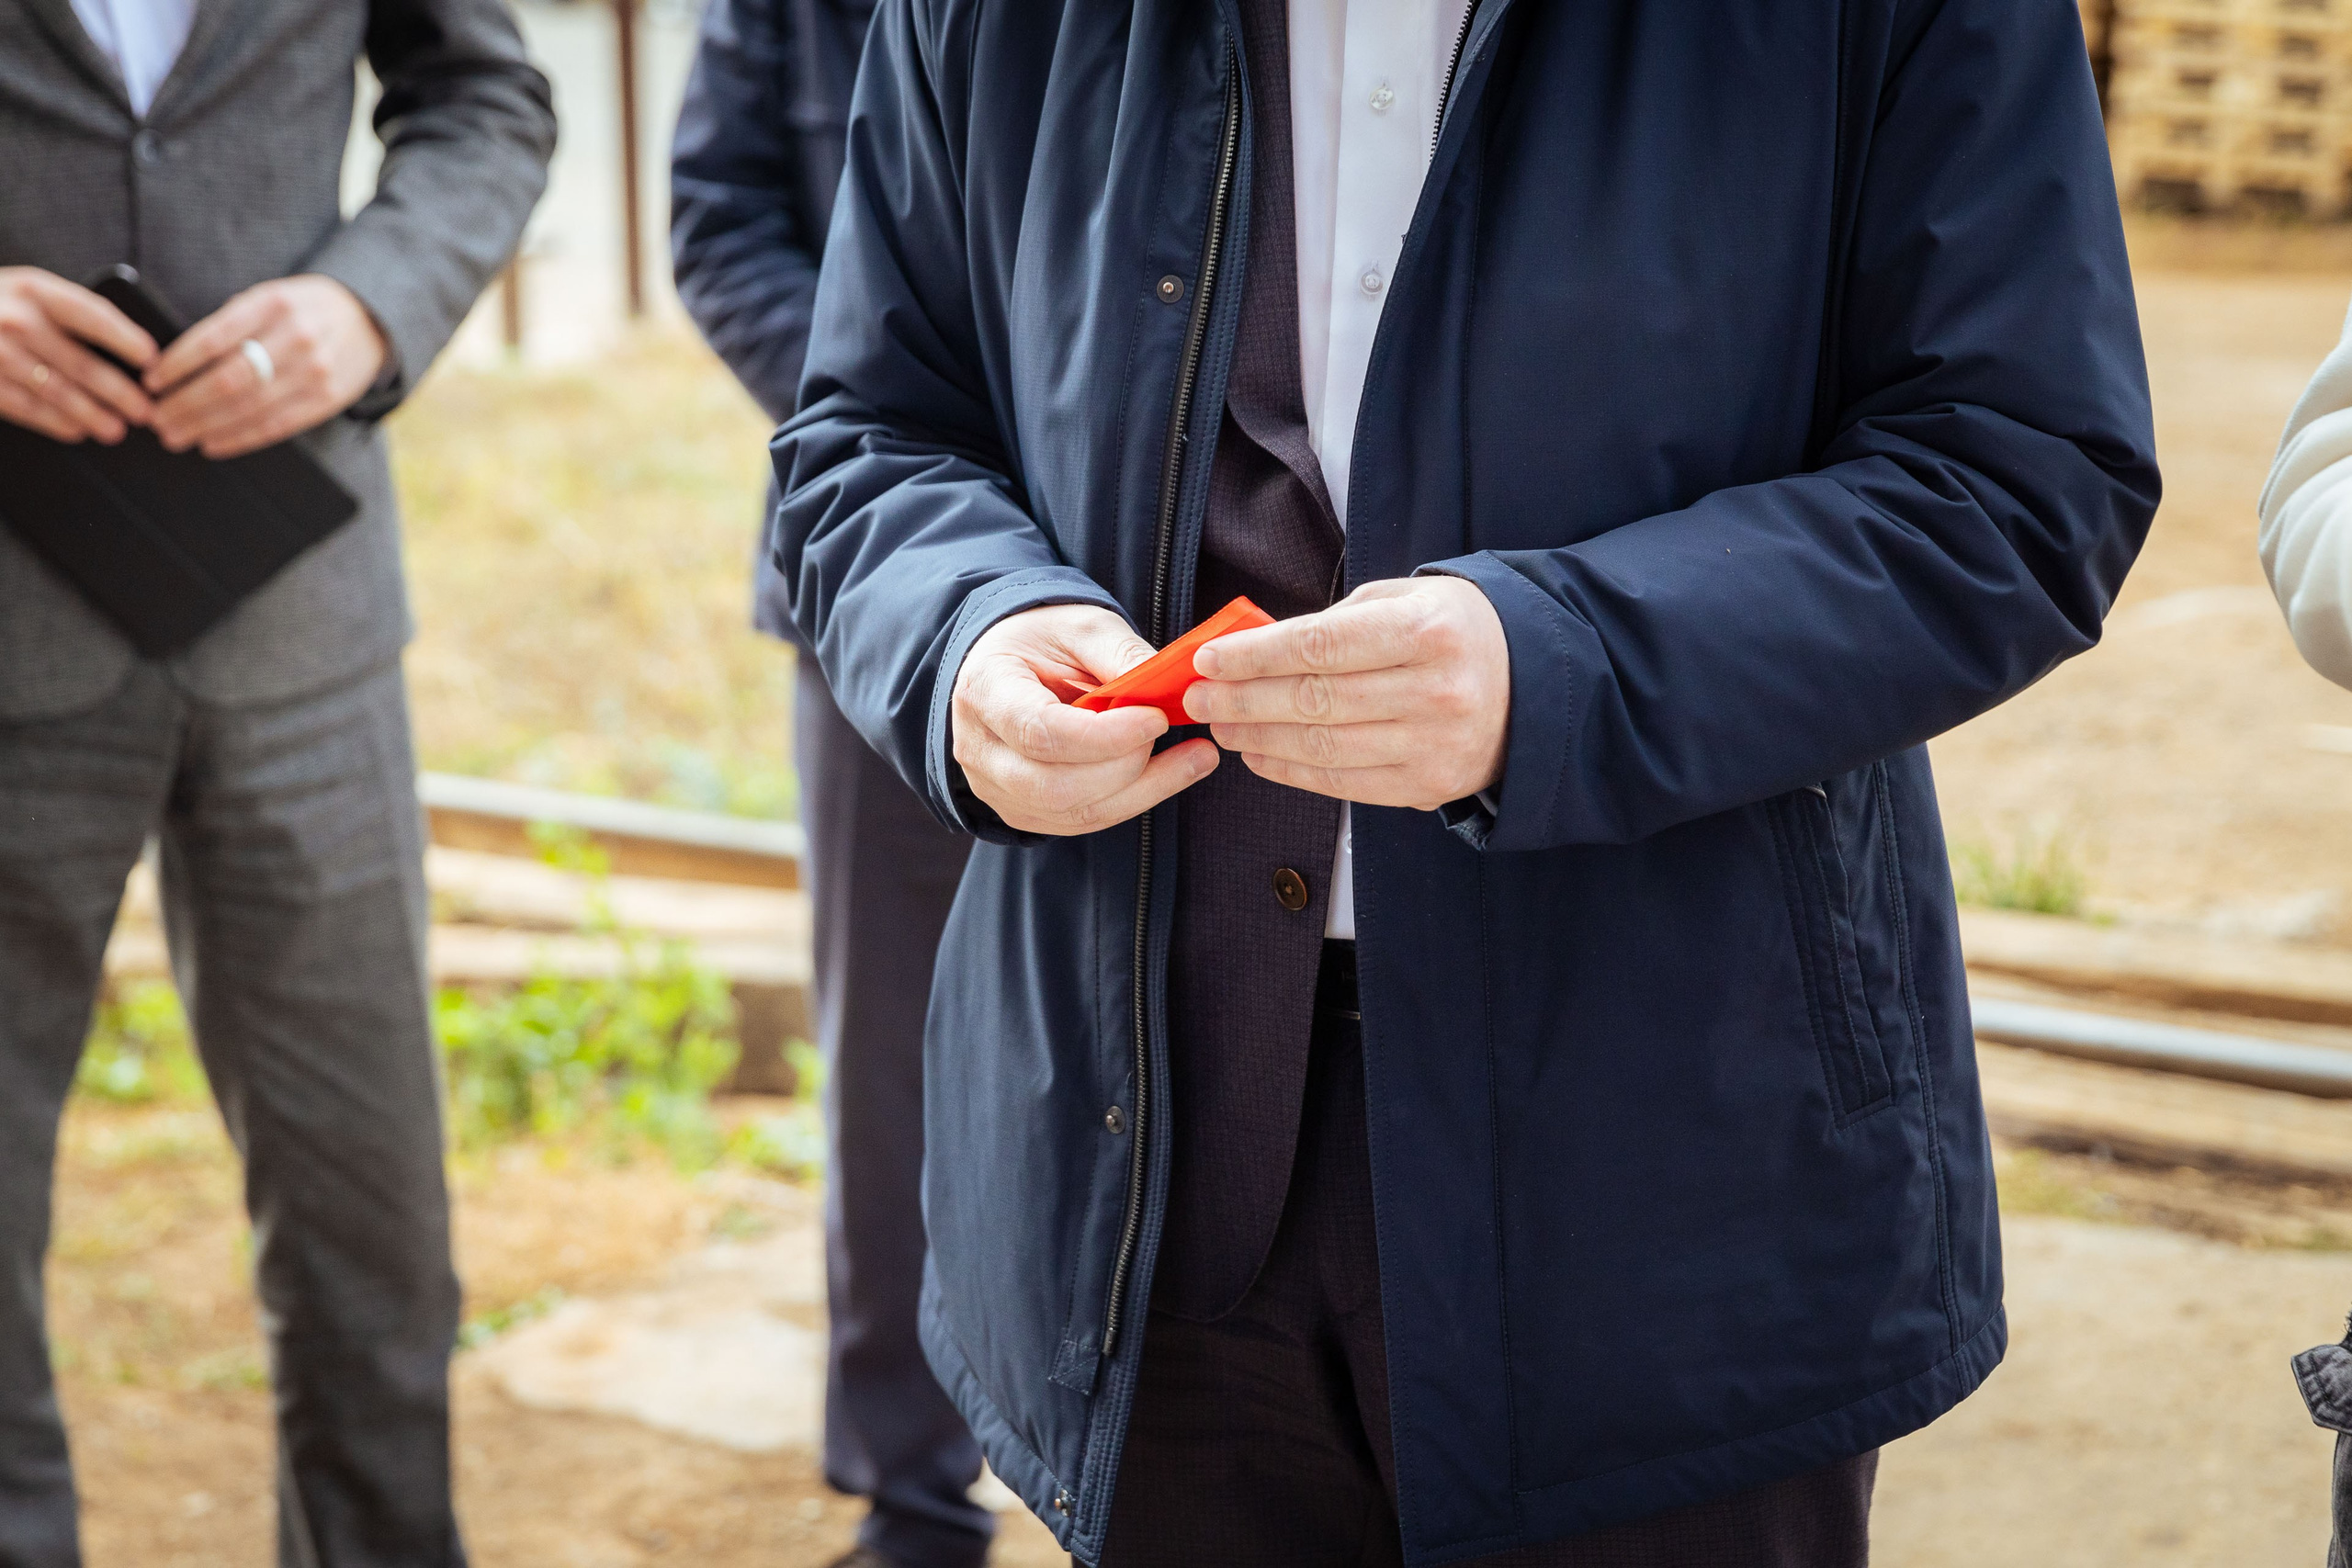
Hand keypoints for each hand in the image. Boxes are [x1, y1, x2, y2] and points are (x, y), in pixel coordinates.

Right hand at [0, 267, 158, 442]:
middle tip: (146, 412)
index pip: (91, 314)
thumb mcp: (28, 293)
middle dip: (119, 392)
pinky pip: (26, 406)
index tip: (154, 361)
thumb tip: (131, 352)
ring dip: (91, 414)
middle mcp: (15, 318)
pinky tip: (77, 430)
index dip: (125, 339)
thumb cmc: (0, 306)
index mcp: (34, 289)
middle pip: (79, 362)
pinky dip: (55, 422)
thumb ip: (67, 312)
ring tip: (116, 429)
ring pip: (55, 391)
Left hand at [148, 275, 387, 457]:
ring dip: (206, 426)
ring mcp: (316, 372)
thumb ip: (231, 324)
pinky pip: (277, 426)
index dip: (178, 364)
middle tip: (156, 419)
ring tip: (176, 434)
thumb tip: (175, 365)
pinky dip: (240, 438)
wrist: (368, 320)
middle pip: (229, 379)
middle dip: (186, 403)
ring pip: (250, 408)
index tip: (151, 381)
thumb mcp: (267, 298)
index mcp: (272, 304)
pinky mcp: (328, 400)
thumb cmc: (301, 309)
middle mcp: (297, 338)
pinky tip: (213, 443)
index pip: (214, 339)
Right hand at [952, 604, 1219, 834]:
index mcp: (984, 690)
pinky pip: (1082, 821)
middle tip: (1175, 734)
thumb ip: (1122, 654)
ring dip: (1143, 790)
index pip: (1039, 732)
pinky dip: (1132, 799)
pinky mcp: (1023, 810)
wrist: (1010, 662)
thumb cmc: (1044, 638)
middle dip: (1127, 768)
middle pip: (1055, 786)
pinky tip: (1169, 773)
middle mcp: (978, 749)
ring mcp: (996, 788)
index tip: (1156, 719)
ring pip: (1074, 813)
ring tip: (1195, 758)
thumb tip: (1173, 689)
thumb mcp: (1083, 626)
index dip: (1104, 736)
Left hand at [1186, 575, 1510, 809]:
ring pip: (1322, 747)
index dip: (1253, 657)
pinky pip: (1343, 783)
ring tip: (1220, 726)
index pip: (1318, 647)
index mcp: (1426, 633)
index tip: (1208, 660)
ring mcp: (1432, 746)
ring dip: (1258, 739)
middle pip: (1313, 701)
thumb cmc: (1454, 632)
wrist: (1532, 684)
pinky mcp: (1427, 786)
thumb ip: (1336, 622)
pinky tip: (1259, 755)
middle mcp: (1434, 692)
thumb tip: (1257, 649)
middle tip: (1197, 699)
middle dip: (1243, 701)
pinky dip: (1291, 771)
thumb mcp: (1406, 600)